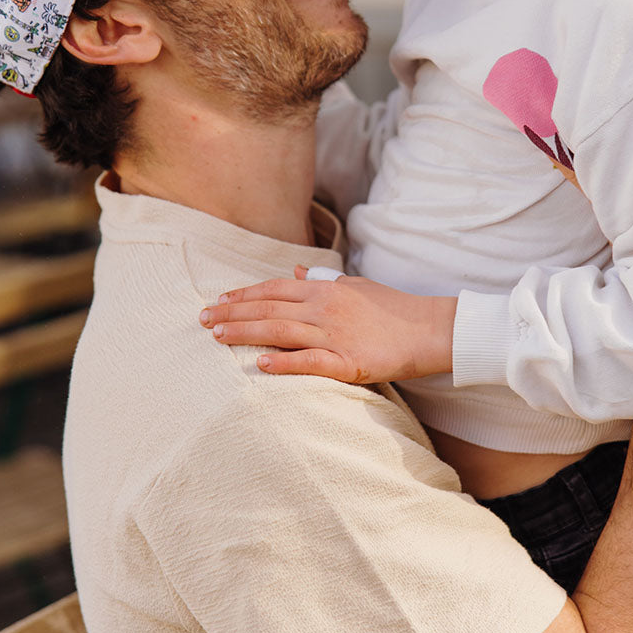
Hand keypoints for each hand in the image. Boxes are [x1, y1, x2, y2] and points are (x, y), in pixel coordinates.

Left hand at [200, 267, 456, 383]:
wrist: (429, 329)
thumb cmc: (393, 308)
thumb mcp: (356, 285)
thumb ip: (324, 279)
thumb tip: (297, 268)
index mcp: (326, 289)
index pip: (275, 288)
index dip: (245, 294)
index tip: (218, 300)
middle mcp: (325, 308)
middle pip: (269, 307)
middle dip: (233, 313)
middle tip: (202, 319)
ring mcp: (335, 334)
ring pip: (280, 331)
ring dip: (245, 333)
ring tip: (217, 336)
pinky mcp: (347, 362)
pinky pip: (309, 361)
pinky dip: (282, 362)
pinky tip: (259, 364)